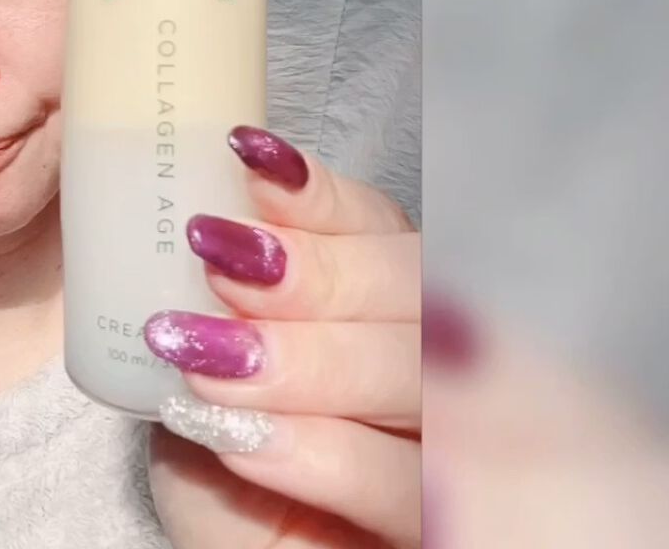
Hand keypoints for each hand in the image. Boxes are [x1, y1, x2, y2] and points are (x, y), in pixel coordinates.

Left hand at [144, 126, 420, 547]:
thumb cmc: (224, 461)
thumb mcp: (214, 370)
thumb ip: (224, 302)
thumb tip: (205, 217)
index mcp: (388, 299)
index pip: (379, 226)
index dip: (319, 192)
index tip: (246, 157)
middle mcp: (444, 357)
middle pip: (417, 288)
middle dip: (316, 269)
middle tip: (217, 256)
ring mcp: (463, 450)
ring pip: (426, 378)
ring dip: (311, 359)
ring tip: (209, 356)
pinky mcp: (450, 525)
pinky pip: (409, 487)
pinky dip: (324, 453)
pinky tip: (246, 439)